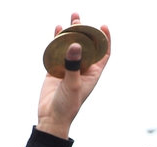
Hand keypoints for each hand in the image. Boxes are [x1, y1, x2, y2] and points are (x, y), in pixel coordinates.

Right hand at [36, 13, 110, 138]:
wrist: (51, 118)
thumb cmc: (68, 105)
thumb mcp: (73, 84)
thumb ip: (74, 65)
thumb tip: (75, 44)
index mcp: (92, 73)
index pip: (103, 53)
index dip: (105, 39)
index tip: (103, 26)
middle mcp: (82, 69)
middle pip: (86, 46)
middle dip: (84, 31)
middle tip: (79, 18)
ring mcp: (68, 69)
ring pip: (71, 47)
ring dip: (71, 33)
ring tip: (71, 19)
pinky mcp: (55, 70)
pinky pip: (57, 52)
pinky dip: (57, 41)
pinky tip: (57, 30)